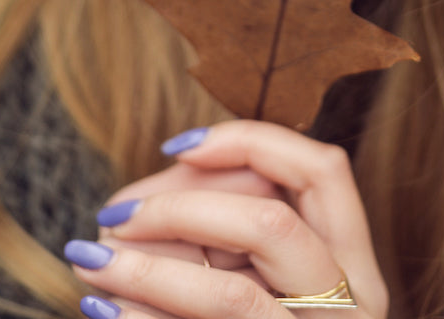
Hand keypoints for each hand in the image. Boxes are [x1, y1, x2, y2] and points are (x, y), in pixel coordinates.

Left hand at [64, 119, 388, 318]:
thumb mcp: (266, 275)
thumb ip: (236, 226)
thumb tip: (176, 168)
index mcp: (354, 268)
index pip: (322, 170)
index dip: (248, 141)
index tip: (176, 145)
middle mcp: (348, 311)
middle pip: (272, 221)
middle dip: (181, 204)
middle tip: (114, 213)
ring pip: (230, 294)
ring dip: (146, 267)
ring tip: (89, 256)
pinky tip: (101, 306)